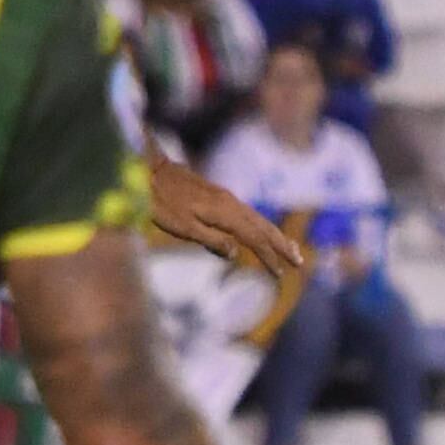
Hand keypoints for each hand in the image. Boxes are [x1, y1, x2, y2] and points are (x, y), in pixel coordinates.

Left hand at [148, 156, 305, 277]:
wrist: (145, 168)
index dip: (268, 257)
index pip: (254, 239)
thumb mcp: (181, 226)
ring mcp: (223, 196)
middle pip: (263, 226)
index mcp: (224, 212)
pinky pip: (245, 213)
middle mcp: (230, 202)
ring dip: (274, 235)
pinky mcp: (216, 194)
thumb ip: (210, 239)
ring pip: (256, 218)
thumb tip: (235, 254)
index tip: (280, 275)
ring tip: (289, 249)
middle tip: (299, 263)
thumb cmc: (158, 201)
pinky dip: (259, 225)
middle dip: (281, 245)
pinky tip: (259, 232)